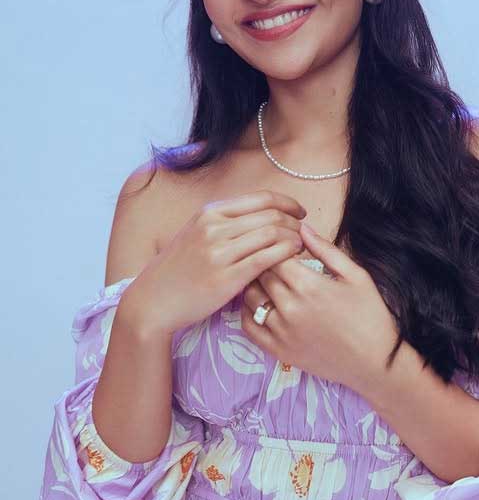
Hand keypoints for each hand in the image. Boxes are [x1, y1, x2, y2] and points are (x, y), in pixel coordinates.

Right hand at [120, 190, 306, 336]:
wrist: (153, 300)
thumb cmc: (179, 269)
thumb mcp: (196, 233)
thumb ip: (225, 222)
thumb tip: (262, 214)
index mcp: (210, 212)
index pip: (261, 198)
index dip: (287, 203)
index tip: (299, 213)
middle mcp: (215, 227)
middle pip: (271, 215)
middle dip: (294, 222)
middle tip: (304, 233)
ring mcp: (220, 252)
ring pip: (272, 234)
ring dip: (294, 238)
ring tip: (301, 246)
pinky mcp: (226, 277)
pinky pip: (266, 259)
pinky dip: (286, 254)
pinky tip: (293, 259)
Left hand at [240, 222, 400, 395]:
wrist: (375, 362)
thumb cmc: (370, 315)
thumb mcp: (355, 275)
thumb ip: (326, 249)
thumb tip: (302, 228)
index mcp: (309, 285)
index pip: (276, 253)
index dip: (279, 246)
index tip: (288, 247)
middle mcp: (290, 307)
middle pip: (262, 272)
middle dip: (267, 262)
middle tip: (277, 261)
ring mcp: (281, 331)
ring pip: (251, 296)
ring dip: (256, 284)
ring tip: (269, 281)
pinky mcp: (277, 350)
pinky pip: (248, 325)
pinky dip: (247, 310)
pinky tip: (260, 303)